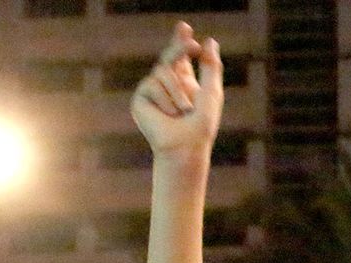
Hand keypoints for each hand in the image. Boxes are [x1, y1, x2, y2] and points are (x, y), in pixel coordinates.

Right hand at [131, 22, 223, 158]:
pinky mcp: (140, 99)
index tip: (184, 28)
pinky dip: (166, 100)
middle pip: (169, 56)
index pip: (180, 58)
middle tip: (191, 43)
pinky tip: (169, 115)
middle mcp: (166, 85)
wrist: (185, 146)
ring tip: (184, 111)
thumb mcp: (211, 92)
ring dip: (178, 91)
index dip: (180, 42)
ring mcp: (152, 90)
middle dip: (179, 48)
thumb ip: (211, 67)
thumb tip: (210, 41)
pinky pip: (152, 84)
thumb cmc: (201, 125)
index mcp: (184, 83)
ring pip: (162, 70)